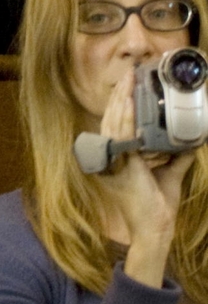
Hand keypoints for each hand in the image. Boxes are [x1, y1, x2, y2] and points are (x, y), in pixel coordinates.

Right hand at [98, 74, 179, 286]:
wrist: (154, 229)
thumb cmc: (157, 207)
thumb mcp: (170, 175)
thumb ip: (177, 157)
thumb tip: (192, 141)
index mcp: (117, 158)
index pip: (117, 125)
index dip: (121, 105)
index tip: (129, 86)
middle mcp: (111, 157)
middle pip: (112, 119)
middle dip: (120, 95)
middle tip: (129, 74)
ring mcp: (113, 160)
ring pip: (114, 123)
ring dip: (121, 100)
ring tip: (128, 81)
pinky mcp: (121, 164)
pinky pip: (120, 136)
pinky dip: (123, 118)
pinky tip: (126, 103)